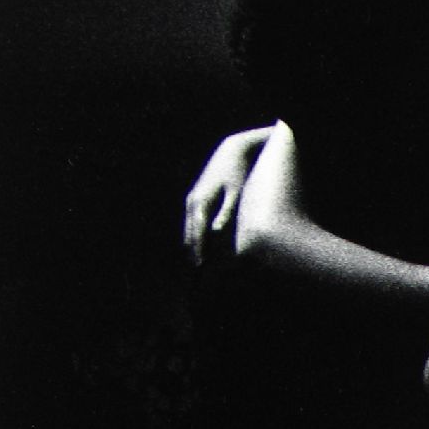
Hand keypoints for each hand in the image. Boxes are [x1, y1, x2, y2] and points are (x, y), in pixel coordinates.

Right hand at [182, 125, 274, 264]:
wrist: (233, 151)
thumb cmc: (239, 173)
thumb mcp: (236, 192)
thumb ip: (226, 212)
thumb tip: (217, 230)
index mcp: (200, 202)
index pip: (197, 233)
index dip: (198, 251)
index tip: (200, 269)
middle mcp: (192, 202)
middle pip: (189, 234)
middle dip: (193, 254)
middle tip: (197, 277)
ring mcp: (193, 199)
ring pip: (189, 229)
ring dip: (193, 247)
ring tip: (198, 267)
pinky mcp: (197, 198)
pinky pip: (194, 223)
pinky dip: (196, 237)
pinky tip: (202, 250)